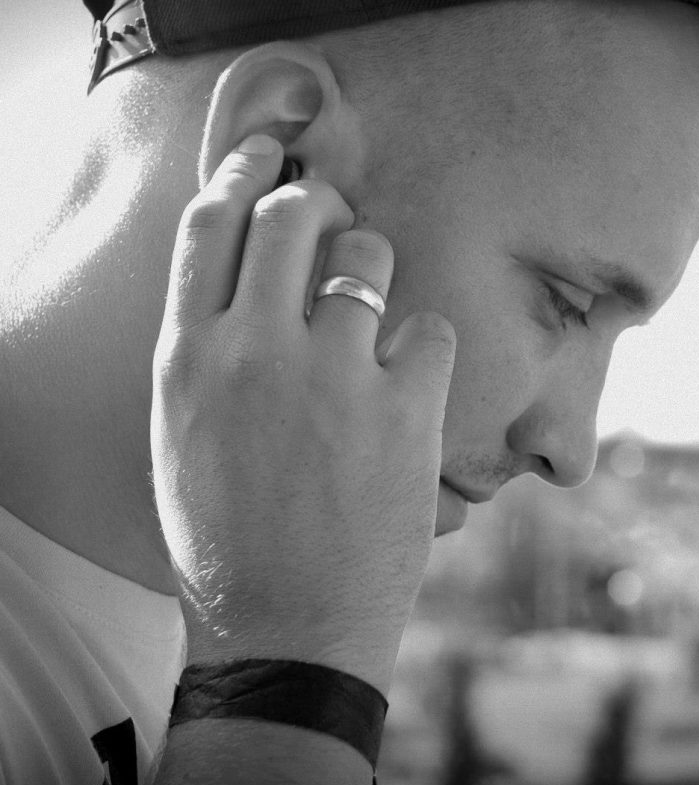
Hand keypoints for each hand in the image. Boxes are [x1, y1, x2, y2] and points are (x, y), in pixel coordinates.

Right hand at [151, 135, 455, 692]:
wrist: (286, 628)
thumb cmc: (229, 541)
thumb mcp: (183, 437)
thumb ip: (210, 352)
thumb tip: (251, 283)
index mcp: (189, 358)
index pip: (210, 227)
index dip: (241, 175)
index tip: (267, 156)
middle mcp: (255, 351)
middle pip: (292, 216)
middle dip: (319, 200)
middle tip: (335, 215)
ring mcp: (332, 376)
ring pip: (368, 254)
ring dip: (375, 268)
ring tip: (372, 316)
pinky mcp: (402, 408)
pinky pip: (429, 327)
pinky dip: (424, 345)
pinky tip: (410, 382)